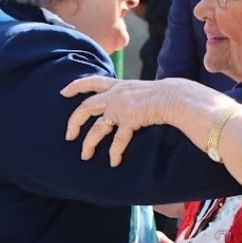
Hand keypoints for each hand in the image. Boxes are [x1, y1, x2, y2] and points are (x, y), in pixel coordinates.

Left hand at [61, 76, 224, 166]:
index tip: (63, 92)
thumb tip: (135, 104)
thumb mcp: (146, 90)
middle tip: (68, 135)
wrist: (179, 96)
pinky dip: (115, 151)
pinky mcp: (129, 119)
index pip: (93, 81)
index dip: (76, 85)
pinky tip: (114, 161)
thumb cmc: (169, 94)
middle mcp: (117, 94)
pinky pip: (118, 139)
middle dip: (74, 121)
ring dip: (89, 142)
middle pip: (87, 106)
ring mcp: (121, 106)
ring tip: (85, 155)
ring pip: (98, 127)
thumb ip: (135, 95)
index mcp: (120, 85)